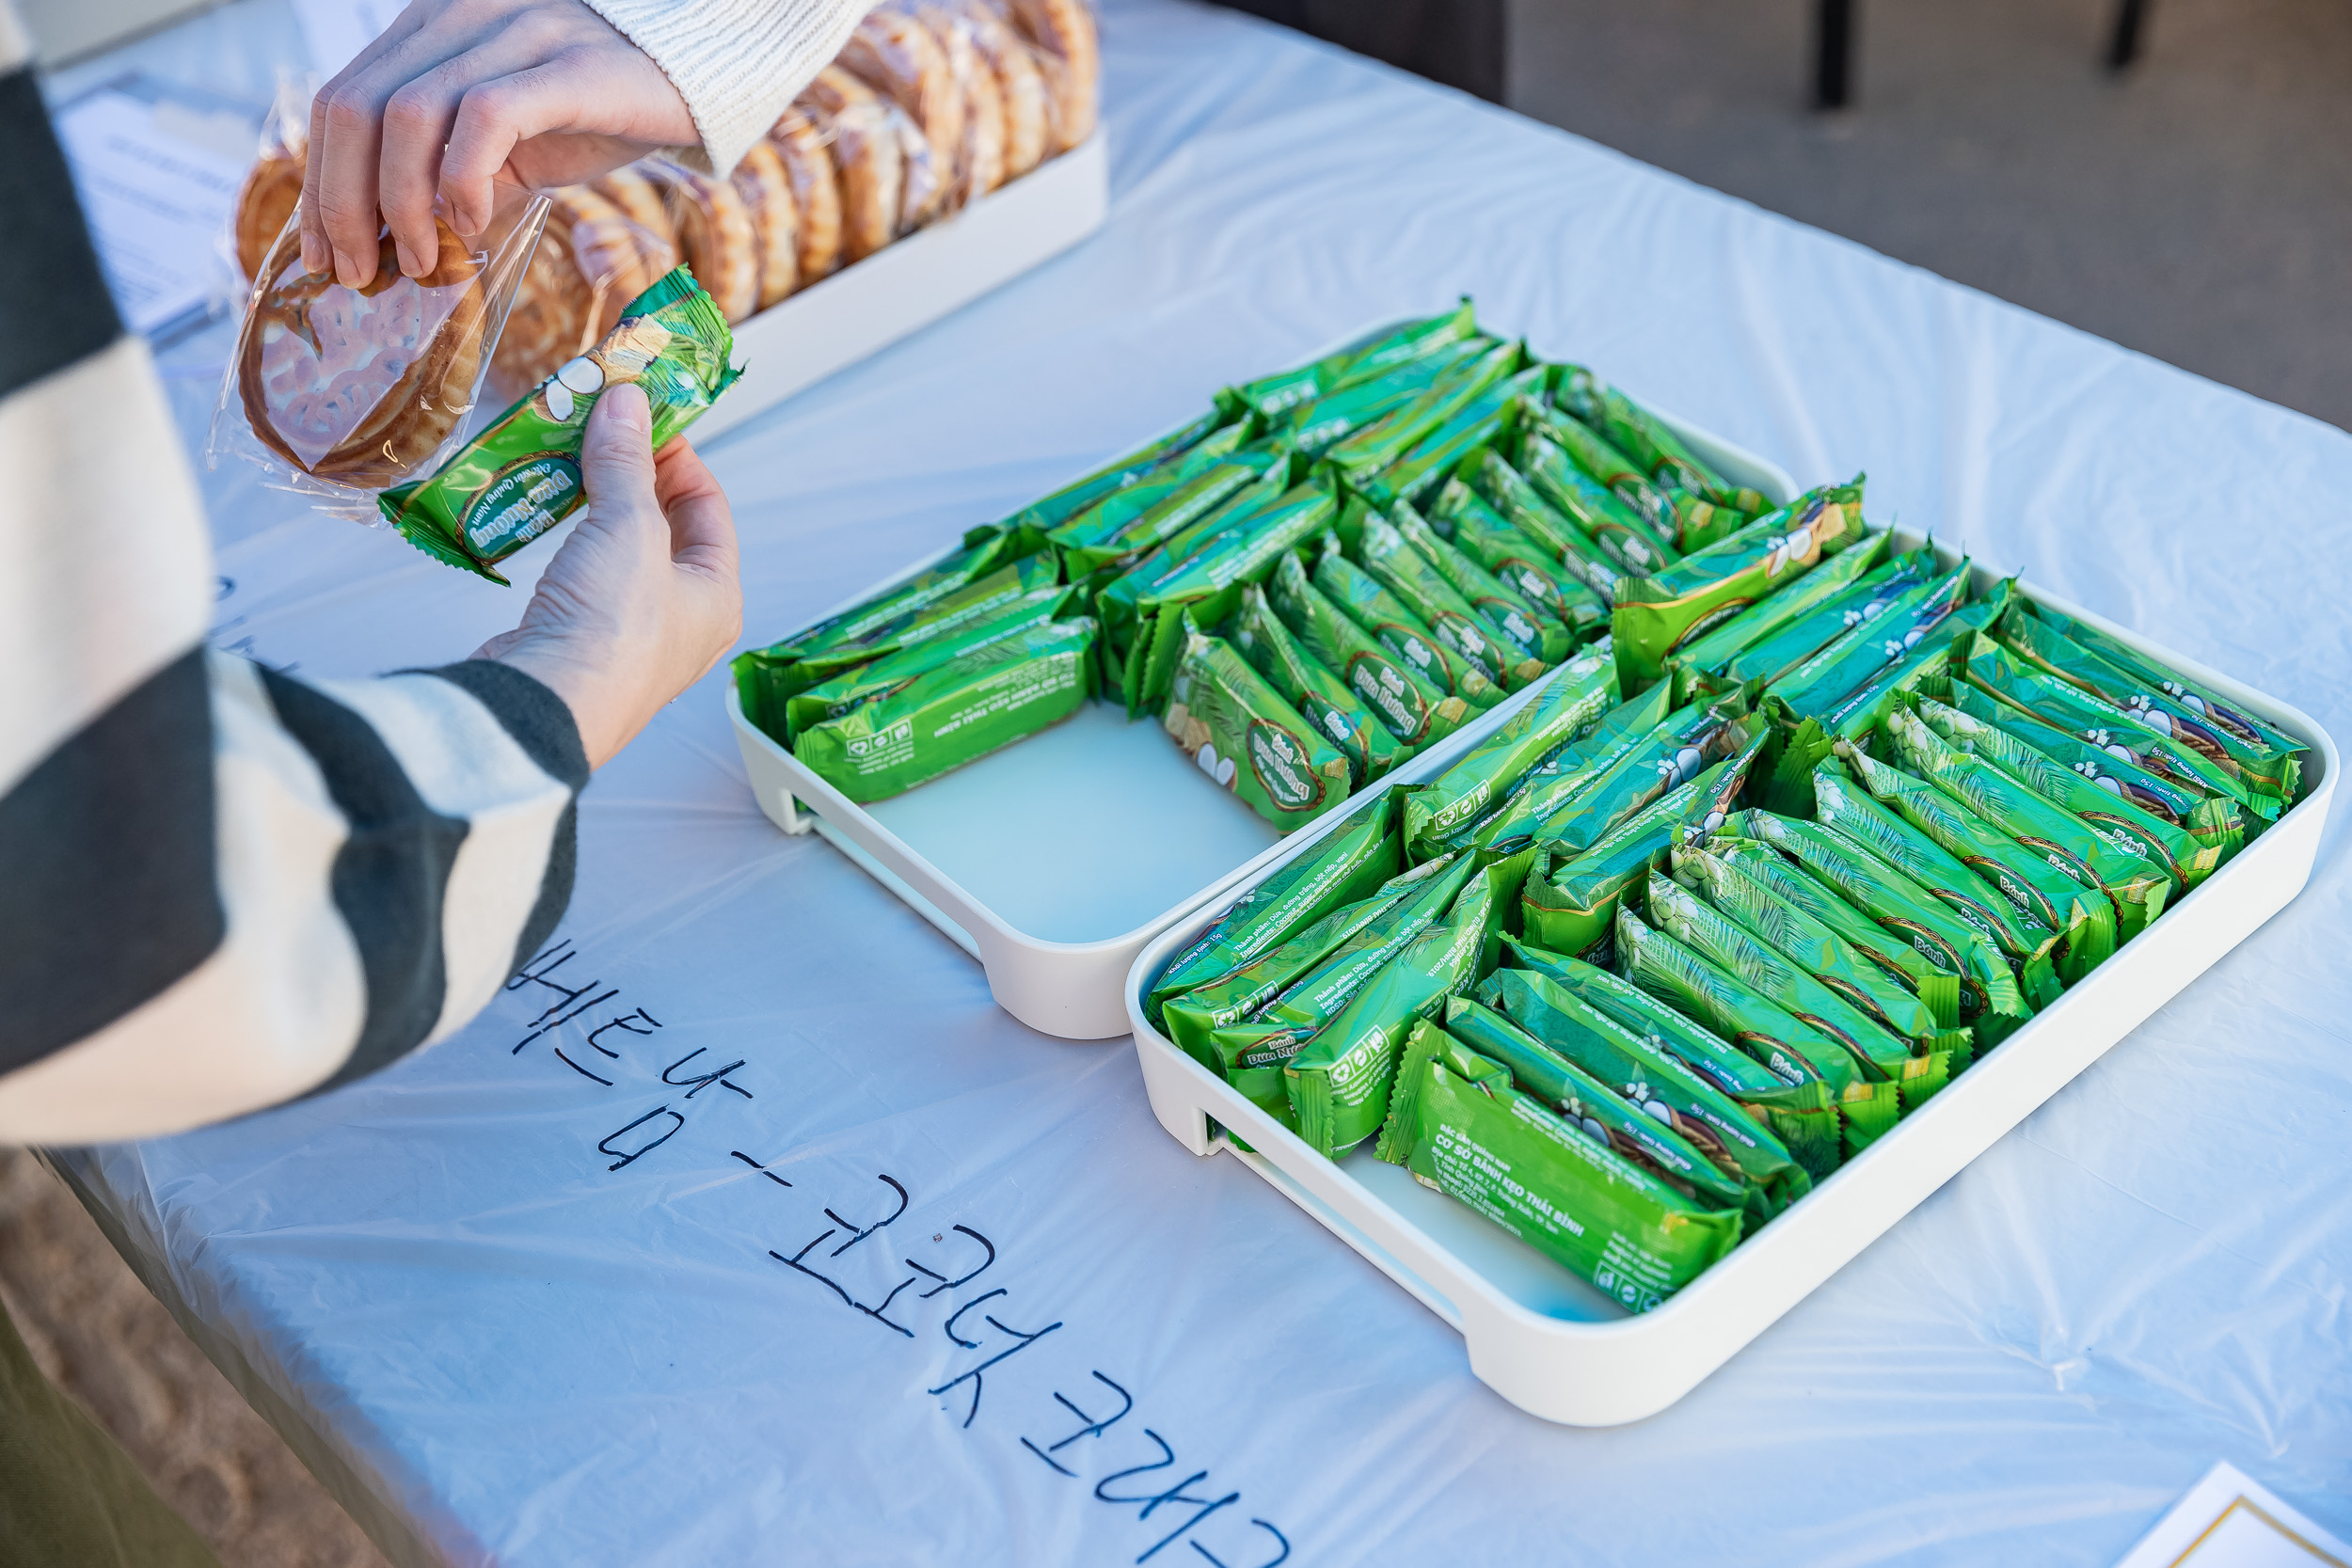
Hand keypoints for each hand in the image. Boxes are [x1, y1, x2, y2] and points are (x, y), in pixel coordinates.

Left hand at [302, 0, 698, 287]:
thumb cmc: (599, 112)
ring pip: (407, 115)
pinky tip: (472, 224)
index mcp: (430, 31)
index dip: (319, 184)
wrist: (697, 80)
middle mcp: (457, 17)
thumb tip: (393, 252)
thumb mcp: (509, 147)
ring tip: (420, 262)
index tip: (322, 254)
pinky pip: (483, 118)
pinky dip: (462, 180)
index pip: (340, 102)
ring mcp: (510, 33)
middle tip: (359, 273)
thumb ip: (449, 179)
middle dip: (343, 205)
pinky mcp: (564, 65)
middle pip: (355, 109)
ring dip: (401, 205)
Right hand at [475, 385, 741, 769]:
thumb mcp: (629, 527)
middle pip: (664, 529)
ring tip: (565, 463)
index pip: (709, 509)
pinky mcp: (579, 642)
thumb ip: (626, 462)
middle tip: (596, 434)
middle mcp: (682, 621)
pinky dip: (565, 541)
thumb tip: (627, 402)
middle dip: (631, 478)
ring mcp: (629, 635)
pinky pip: (581, 576)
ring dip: (594, 506)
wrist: (546, 705)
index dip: (677, 458)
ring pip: (619, 552)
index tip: (640, 418)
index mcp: (717, 596)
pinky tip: (543, 515)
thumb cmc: (611, 628)